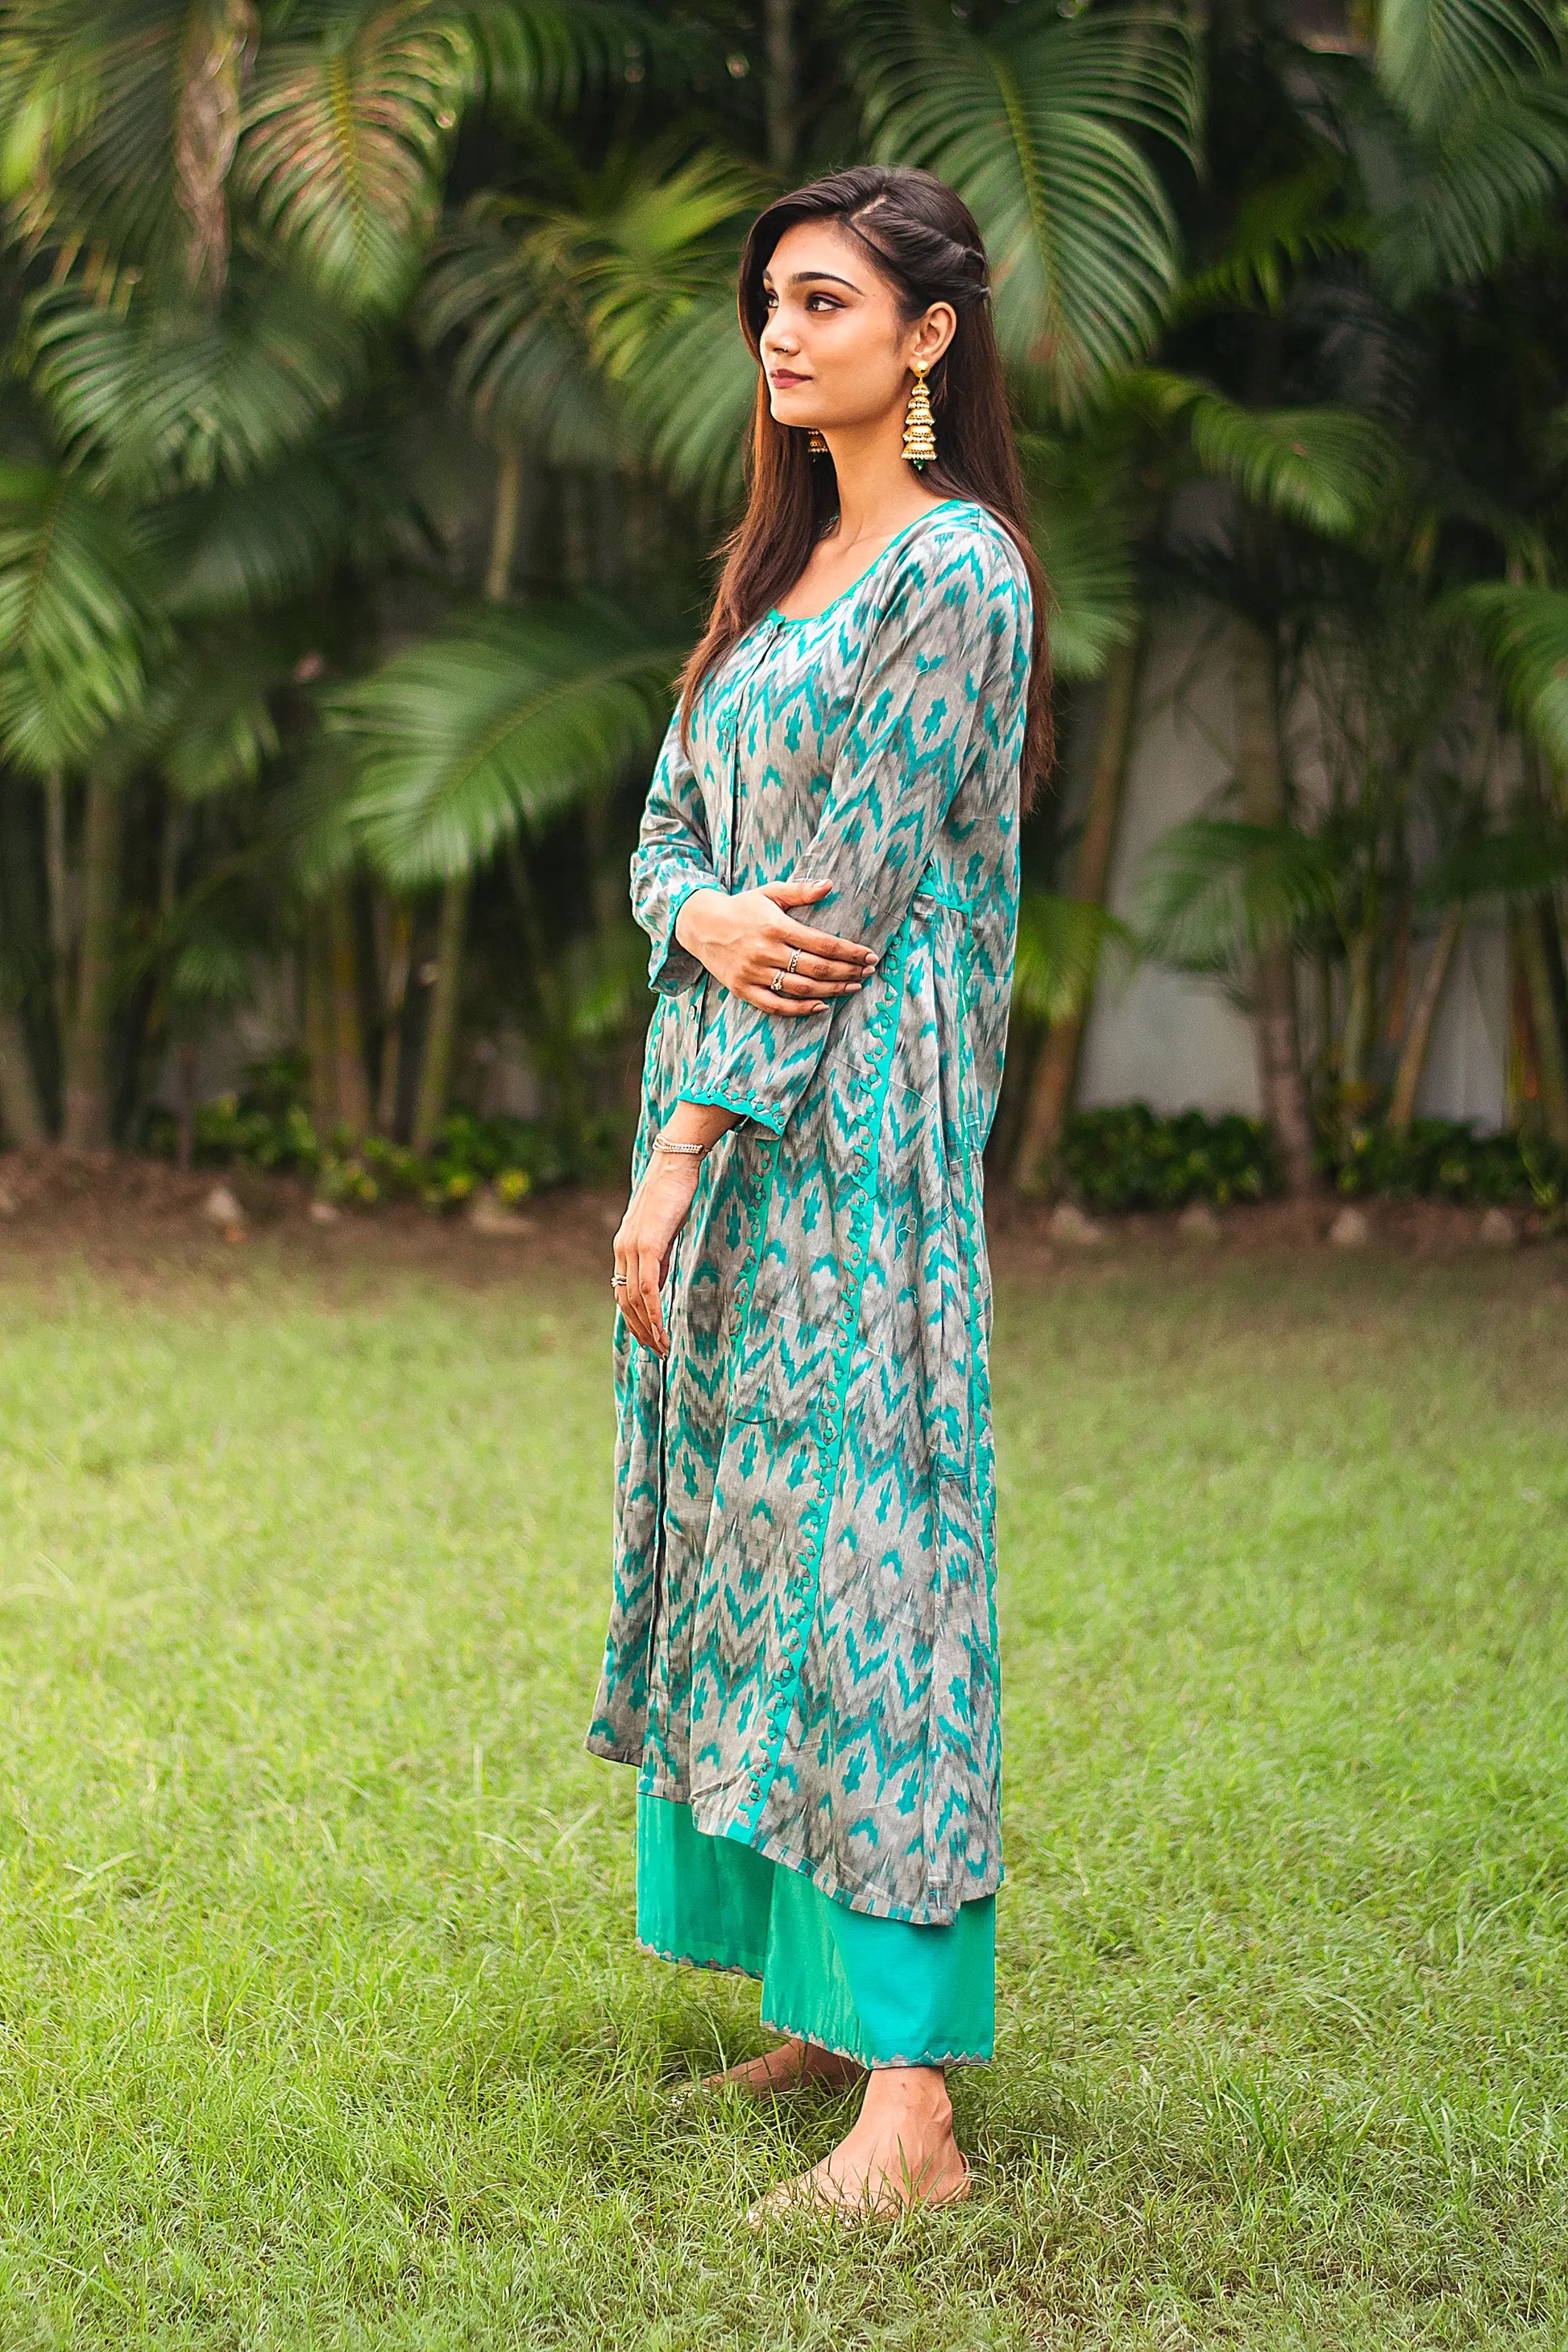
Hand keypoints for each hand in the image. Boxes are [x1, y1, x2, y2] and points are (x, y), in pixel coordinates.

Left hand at [613, 1150, 702, 1355]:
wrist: (674, 1162)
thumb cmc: (673, 1192)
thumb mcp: (663, 1230)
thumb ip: (657, 1257)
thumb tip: (657, 1285)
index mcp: (625, 1247)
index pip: (624, 1292)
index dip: (635, 1319)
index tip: (649, 1338)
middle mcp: (623, 1249)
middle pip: (626, 1302)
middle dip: (641, 1331)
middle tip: (657, 1352)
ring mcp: (633, 1247)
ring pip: (635, 1300)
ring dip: (648, 1328)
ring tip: (662, 1348)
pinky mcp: (648, 1244)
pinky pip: (647, 1288)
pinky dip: (653, 1313)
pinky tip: (661, 1329)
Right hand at [675, 880, 875, 1015]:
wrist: (700, 925)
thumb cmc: (741, 908)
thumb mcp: (769, 892)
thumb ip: (800, 892)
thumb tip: (829, 886)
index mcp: (776, 926)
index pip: (823, 943)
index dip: (850, 952)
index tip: (869, 955)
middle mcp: (766, 951)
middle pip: (817, 969)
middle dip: (848, 972)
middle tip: (868, 972)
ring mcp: (754, 973)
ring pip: (802, 989)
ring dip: (832, 990)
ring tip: (853, 987)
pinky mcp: (744, 990)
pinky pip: (776, 1006)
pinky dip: (801, 1009)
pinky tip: (821, 1005)